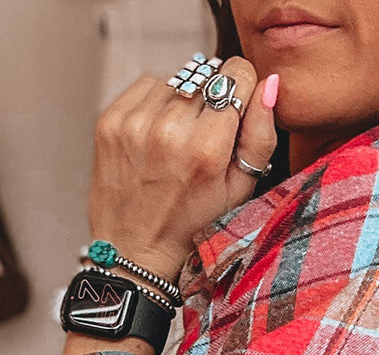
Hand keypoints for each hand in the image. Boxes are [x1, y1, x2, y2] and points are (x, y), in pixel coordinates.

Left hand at [88, 58, 277, 288]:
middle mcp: (169, 131)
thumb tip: (268, 84)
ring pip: (176, 81)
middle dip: (212, 102)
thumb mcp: (240, 193)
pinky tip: (156, 137)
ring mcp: (134, 124)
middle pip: (206, 79)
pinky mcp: (110, 121)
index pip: (236, 76)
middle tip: (202, 141)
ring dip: (182, 102)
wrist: (134, 253)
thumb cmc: (192, 227)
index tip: (235, 113)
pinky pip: (147, 86)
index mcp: (206, 150)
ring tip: (177, 142)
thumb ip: (260, 137)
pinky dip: (155, 104)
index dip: (241, 90)